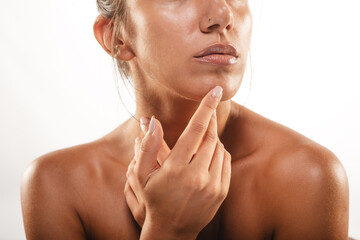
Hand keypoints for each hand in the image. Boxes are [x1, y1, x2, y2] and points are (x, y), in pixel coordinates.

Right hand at [124, 86, 231, 238]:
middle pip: (210, 136)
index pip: (196, 129)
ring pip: (219, 148)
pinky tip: (207, 155)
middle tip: (206, 112)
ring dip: (212, 138)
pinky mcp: (222, 192)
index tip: (216, 90)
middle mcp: (197, 176)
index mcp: (176, 168)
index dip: (206, 107)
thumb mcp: (141, 175)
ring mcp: (212, 185)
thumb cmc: (154, 199)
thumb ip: (147, 146)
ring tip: (199, 141)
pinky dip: (219, 152)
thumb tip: (152, 121)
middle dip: (209, 121)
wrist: (172, 229)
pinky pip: (225, 161)